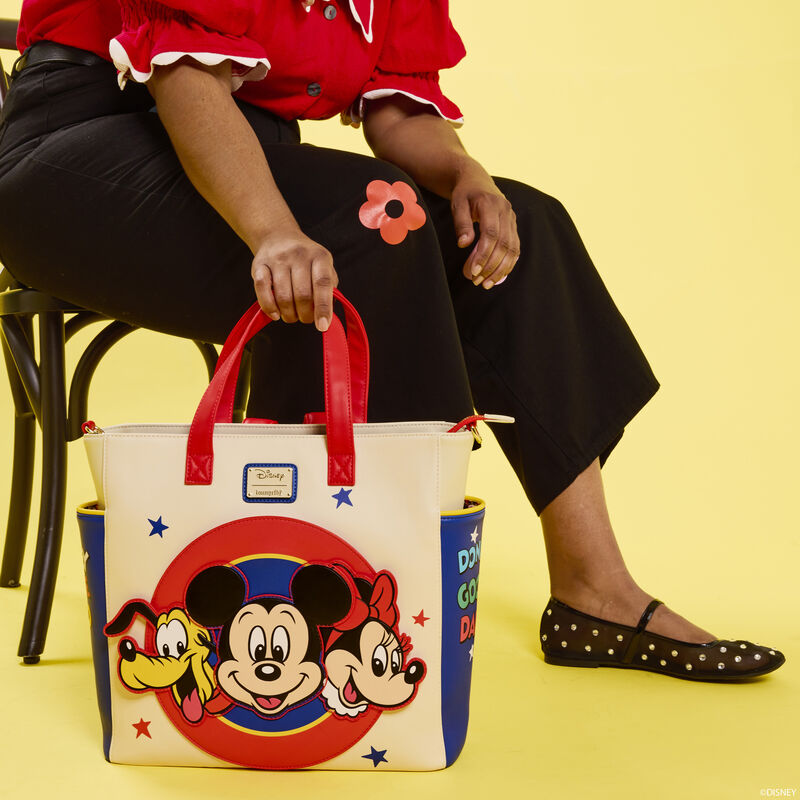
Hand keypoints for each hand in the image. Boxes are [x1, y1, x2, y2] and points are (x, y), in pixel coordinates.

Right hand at [251, 227, 337, 331]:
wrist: (278, 236)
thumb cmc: (306, 260)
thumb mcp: (324, 268)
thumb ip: (329, 289)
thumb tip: (326, 315)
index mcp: (320, 256)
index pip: (322, 284)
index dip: (323, 307)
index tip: (323, 326)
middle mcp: (299, 255)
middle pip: (302, 294)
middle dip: (305, 315)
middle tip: (306, 319)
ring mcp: (278, 258)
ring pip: (283, 296)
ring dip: (289, 314)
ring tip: (292, 316)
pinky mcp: (259, 264)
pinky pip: (262, 290)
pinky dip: (269, 307)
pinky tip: (275, 314)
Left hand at [451, 165, 519, 288]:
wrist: (476, 179)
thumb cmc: (464, 193)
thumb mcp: (457, 204)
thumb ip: (461, 223)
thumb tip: (464, 244)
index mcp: (491, 204)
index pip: (491, 234)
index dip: (483, 254)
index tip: (473, 271)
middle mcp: (506, 211)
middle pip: (503, 244)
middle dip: (491, 266)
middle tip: (476, 281)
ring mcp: (512, 219)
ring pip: (512, 249)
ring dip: (501, 269)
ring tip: (486, 284)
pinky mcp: (513, 226)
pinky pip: (515, 248)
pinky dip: (508, 264)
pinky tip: (497, 276)